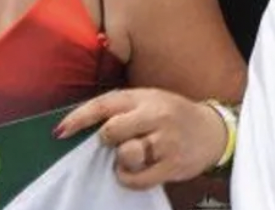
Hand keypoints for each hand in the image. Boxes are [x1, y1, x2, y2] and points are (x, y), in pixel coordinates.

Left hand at [55, 89, 228, 188]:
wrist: (214, 131)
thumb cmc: (175, 116)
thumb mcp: (152, 101)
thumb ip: (123, 110)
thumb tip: (86, 127)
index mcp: (146, 97)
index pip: (104, 105)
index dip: (78, 118)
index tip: (60, 132)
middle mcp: (157, 115)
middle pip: (111, 131)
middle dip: (108, 140)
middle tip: (119, 142)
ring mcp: (165, 140)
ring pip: (125, 154)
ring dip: (122, 160)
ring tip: (134, 155)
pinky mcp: (172, 164)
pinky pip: (136, 178)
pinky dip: (129, 178)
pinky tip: (136, 171)